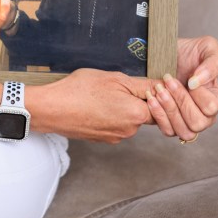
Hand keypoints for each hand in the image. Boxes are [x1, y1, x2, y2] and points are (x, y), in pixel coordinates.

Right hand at [32, 69, 152, 143]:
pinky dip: (109, 115)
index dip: (151, 92)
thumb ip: (143, 85)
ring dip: (121, 107)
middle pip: (143, 113)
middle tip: (115, 86)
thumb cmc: (81, 90)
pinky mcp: (103, 139)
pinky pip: (114, 125)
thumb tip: (163, 88)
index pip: (159, 105)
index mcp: (136, 114)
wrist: (54, 109)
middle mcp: (130, 130)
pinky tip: (95, 104)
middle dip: (135, 99)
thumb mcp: (114, 78)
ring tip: (102, 94)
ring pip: (128, 119)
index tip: (137, 83)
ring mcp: (116, 137)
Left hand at [144, 36, 217, 139]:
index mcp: (216, 98)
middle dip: (180, 100)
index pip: (211, 107)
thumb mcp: (208, 47)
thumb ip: (213, 64)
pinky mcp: (171, 122)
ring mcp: (188, 120)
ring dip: (169, 110)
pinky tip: (152, 99)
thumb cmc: (189, 51)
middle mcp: (205, 114)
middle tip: (168, 80)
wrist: (166, 51)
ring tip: (159, 89)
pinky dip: (159, 116)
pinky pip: (168, 131)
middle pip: (198, 123)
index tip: (188, 78)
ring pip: (185, 131)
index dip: (198, 94)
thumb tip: (199, 82)